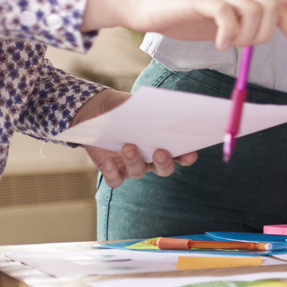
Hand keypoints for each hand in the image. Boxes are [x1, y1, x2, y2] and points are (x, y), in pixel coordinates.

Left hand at [72, 89, 195, 186]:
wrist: (97, 111)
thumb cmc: (124, 107)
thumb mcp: (139, 105)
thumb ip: (153, 109)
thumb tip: (168, 108)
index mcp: (162, 142)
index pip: (181, 154)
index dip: (187, 156)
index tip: (190, 153)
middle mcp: (150, 158)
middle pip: (164, 169)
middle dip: (164, 163)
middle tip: (160, 152)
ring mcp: (131, 166)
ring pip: (138, 172)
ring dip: (134, 161)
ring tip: (128, 146)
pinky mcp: (113, 170)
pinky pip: (115, 180)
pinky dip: (112, 174)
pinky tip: (108, 161)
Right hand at [83, 0, 286, 59]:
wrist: (142, 4)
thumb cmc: (183, 14)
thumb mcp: (226, 19)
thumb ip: (255, 16)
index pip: (281, 11)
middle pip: (272, 9)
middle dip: (264, 36)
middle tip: (242, 47)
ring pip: (254, 10)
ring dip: (247, 36)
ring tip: (227, 45)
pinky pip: (225, 12)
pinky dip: (228, 32)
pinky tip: (220, 45)